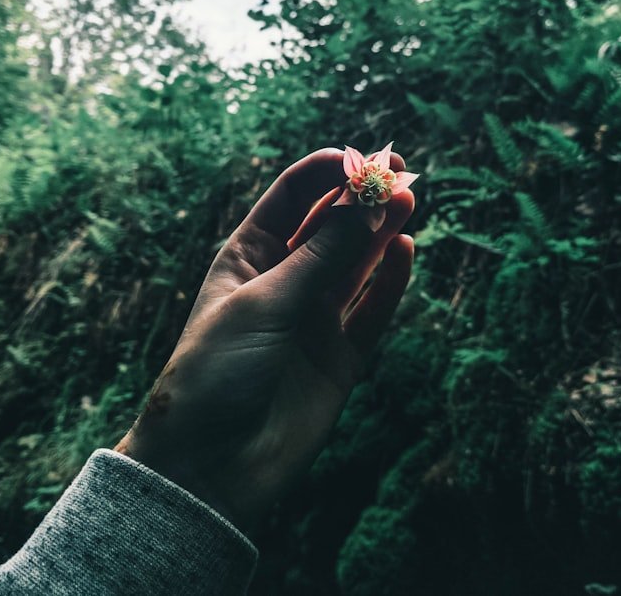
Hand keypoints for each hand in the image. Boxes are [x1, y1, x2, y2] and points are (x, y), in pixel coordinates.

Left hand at [114, 147, 414, 533]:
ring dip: (380, 231)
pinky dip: (389, 281)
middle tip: (399, 170)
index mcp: (247, 258)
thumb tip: (366, 204)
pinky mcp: (340, 357)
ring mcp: (313, 319)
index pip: (291, 199)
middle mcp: (283, 283)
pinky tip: (404, 250)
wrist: (212, 464)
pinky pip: (371, 310)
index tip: (359, 157)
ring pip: (356, 263)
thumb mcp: (265, 301)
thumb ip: (321, 255)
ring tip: (407, 202)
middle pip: (329, 226)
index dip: (325, 173)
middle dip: (361, 197)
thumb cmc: (217, 371)